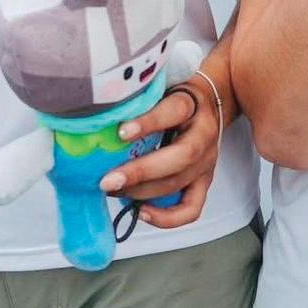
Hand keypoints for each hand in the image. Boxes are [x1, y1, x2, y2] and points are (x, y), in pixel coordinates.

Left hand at [98, 79, 220, 228]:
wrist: (209, 104)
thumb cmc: (174, 98)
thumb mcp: (162, 89)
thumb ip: (140, 102)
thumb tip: (98, 120)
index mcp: (193, 104)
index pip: (175, 110)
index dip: (149, 122)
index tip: (120, 132)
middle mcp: (205, 133)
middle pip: (183, 155)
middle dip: (142, 172)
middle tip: (107, 181)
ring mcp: (208, 160)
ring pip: (181, 182)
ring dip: (143, 192)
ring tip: (113, 190)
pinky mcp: (205, 181)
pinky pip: (192, 208)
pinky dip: (167, 217)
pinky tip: (142, 212)